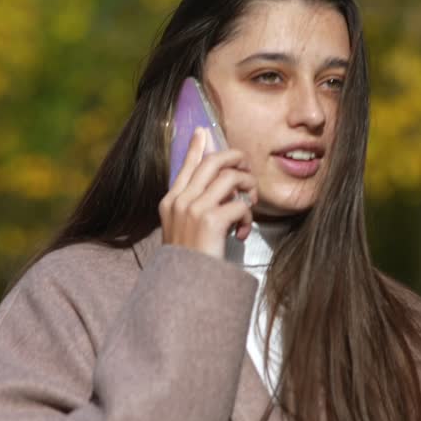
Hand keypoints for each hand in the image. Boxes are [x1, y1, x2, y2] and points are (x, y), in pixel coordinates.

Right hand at [160, 128, 257, 258]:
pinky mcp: (210, 221)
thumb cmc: (188, 263)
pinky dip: (247, 217)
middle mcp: (180, 201)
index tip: (203, 132)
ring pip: (231, 178)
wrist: (186, 288)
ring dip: (248, 188)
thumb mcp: (183, 231)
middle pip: (212, 162)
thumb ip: (194, 207)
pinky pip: (240, 205)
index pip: (187, 166)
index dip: (197, 147)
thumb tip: (214, 189)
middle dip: (236, 159)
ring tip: (250, 205)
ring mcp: (193, 210)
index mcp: (171, 202)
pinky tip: (242, 233)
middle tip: (247, 169)